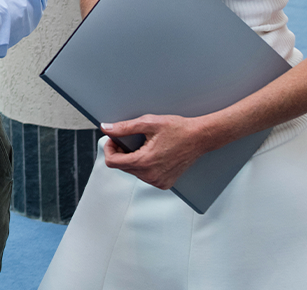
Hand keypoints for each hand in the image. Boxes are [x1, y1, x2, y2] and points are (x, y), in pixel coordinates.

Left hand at [99, 114, 217, 189]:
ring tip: (145, 146)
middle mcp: (151, 176)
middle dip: (121, 153)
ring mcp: (158, 182)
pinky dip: (144, 166)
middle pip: (122, 167)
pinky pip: (145, 176)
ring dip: (133, 159)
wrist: (200, 137)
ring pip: (133, 172)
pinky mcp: (165, 183)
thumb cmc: (178, 129)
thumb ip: (124, 127)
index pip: (112, 162)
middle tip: (129, 140)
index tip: (114, 140)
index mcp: (145, 162)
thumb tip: (106, 128)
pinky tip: (154, 155)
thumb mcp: (148, 123)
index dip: (109, 149)